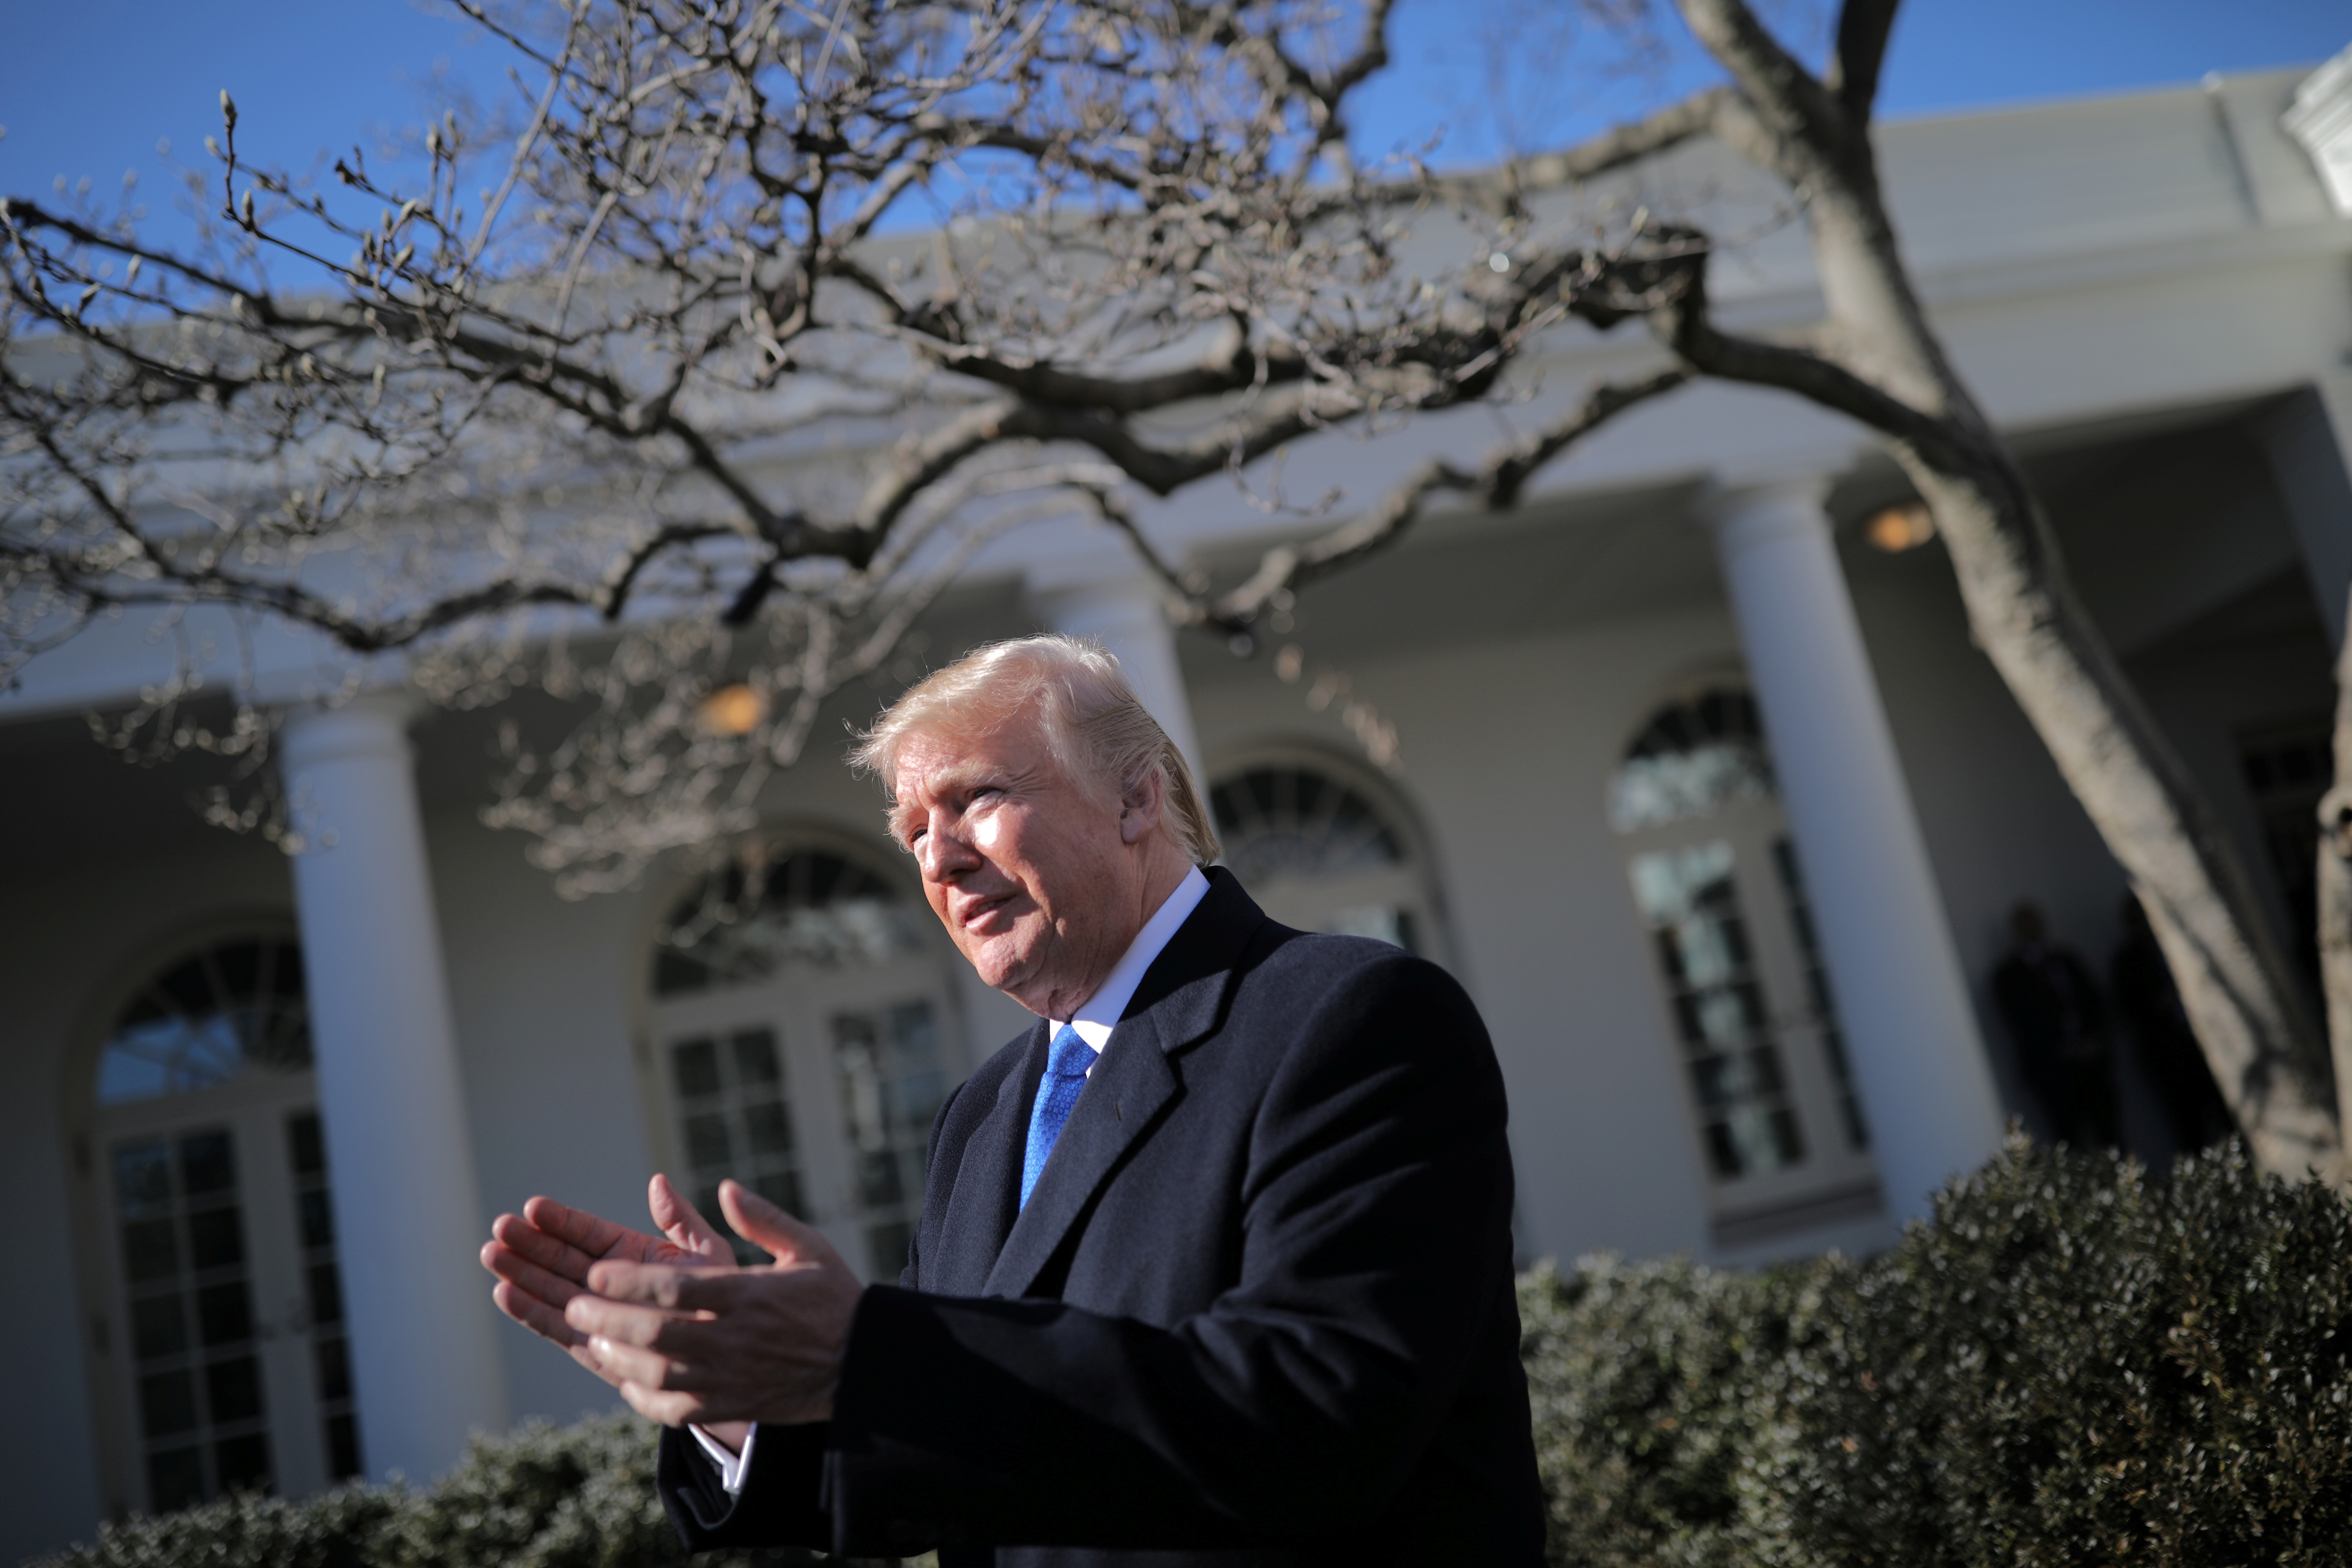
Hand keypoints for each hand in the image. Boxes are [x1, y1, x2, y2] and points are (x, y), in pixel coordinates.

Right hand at [480, 1174, 733, 1393]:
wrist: (727, 1357)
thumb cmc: (724, 1303)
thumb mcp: (708, 1255)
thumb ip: (682, 1220)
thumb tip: (658, 1181)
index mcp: (633, 1255)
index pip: (590, 1233)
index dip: (562, 1220)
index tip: (533, 1206)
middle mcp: (610, 1283)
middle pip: (562, 1258)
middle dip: (530, 1243)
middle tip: (500, 1227)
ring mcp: (598, 1313)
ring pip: (551, 1289)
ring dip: (521, 1273)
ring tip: (491, 1254)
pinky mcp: (592, 1345)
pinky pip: (557, 1326)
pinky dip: (530, 1311)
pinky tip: (504, 1293)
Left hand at [562, 1179, 865, 1427]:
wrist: (862, 1361)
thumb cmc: (831, 1297)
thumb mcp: (808, 1246)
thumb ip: (763, 1218)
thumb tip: (725, 1187)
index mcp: (748, 1295)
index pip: (675, 1289)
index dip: (628, 1283)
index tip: (595, 1273)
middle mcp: (734, 1339)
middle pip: (654, 1333)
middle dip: (607, 1319)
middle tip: (574, 1304)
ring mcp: (731, 1377)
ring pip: (657, 1375)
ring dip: (617, 1358)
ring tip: (591, 1339)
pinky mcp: (732, 1405)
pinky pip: (675, 1410)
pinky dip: (644, 1399)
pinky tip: (627, 1382)